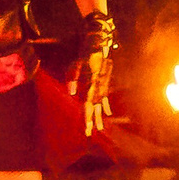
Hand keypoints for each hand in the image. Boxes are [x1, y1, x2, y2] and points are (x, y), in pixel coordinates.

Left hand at [73, 11, 116, 135]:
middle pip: (94, 108)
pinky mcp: (104, 84)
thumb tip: (72, 92)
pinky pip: (105, 98)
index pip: (87, 104)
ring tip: (99, 129)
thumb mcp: (74, 65)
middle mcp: (97, 87)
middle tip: (90, 133)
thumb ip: (73, 78)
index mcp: (90, 84)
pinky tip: (107, 114)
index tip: (86, 127)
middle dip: (92, 121)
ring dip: (99, 117)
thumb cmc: (83, 56)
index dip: (86, 116)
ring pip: (100, 105)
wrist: (97, 46)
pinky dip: (106, 106)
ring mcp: (102, 86)